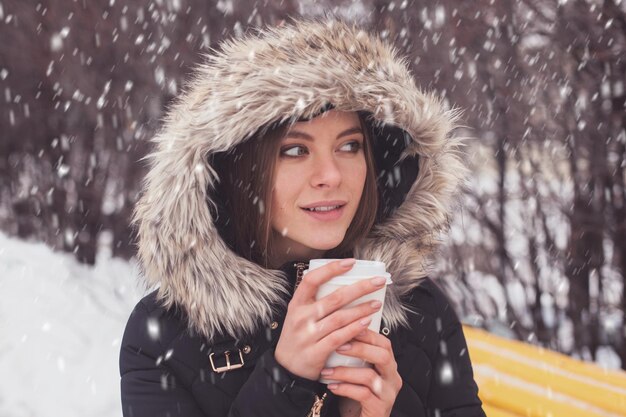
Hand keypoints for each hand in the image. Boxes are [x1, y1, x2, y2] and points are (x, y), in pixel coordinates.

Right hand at [274, 259, 386, 380]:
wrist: (285, 369)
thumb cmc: (298, 337)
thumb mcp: (298, 316)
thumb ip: (315, 302)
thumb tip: (345, 285)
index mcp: (297, 304)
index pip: (311, 280)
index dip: (331, 269)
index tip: (351, 262)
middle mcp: (301, 317)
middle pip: (334, 298)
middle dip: (360, 288)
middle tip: (378, 282)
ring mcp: (308, 335)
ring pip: (340, 317)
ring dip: (362, 309)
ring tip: (377, 303)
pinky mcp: (316, 352)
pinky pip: (340, 337)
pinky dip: (355, 329)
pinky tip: (367, 322)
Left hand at [322, 329, 401, 416]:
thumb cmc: (356, 396)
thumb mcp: (357, 372)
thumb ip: (355, 356)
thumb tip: (338, 333)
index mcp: (389, 366)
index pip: (384, 343)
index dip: (367, 334)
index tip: (348, 327)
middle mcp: (393, 378)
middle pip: (383, 355)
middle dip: (359, 348)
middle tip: (339, 347)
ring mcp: (388, 394)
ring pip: (369, 375)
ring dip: (345, 371)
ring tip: (327, 371)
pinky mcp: (380, 408)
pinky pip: (363, 394)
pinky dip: (345, 388)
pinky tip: (332, 386)